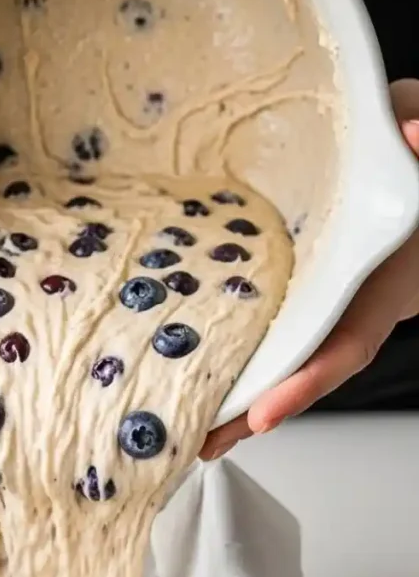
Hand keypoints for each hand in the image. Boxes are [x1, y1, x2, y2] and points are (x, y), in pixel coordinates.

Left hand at [201, 77, 418, 460]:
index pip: (346, 342)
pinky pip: (257, 319)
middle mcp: (349, 298)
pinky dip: (223, 346)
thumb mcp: (414, 136)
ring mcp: (318, 296)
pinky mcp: (288, 283)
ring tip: (182, 425)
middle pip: (298, 366)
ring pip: (276, 352)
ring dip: (232, 390)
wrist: (400, 149)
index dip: (306, 382)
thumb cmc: (403, 147)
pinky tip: (180, 362)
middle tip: (202, 441)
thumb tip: (416, 135)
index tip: (263, 415)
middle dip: (251, 408)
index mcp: (382, 281)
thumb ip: (415, 143)